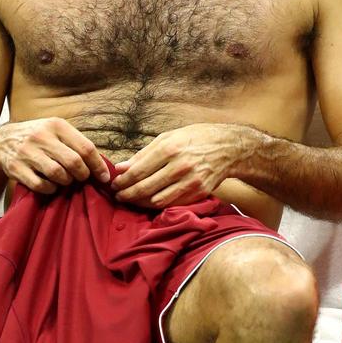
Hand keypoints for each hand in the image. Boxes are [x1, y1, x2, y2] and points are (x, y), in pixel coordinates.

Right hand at [0, 118, 110, 192]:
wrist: (0, 141)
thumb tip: (102, 165)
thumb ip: (75, 143)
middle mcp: (41, 136)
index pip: (85, 147)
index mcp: (56, 125)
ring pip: (58, 174)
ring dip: (66, 182)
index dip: (98, 166)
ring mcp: (27, 152)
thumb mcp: (55, 130)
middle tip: (82, 178)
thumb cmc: (37, 137)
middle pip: (74, 162)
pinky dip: (50, 189)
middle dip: (83, 175)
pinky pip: (41, 185)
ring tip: (66, 180)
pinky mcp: (16, 168)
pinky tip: (51, 185)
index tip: (105, 177)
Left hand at [111, 124, 251, 208]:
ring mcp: (190, 181)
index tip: (113, 183)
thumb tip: (121, 167)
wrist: (228, 147)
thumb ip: (143, 154)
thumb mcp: (168, 137)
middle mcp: (179, 166)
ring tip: (130, 199)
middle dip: (127, 193)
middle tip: (118, 195)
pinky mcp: (199, 193)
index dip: (122, 180)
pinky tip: (148, 201)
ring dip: (139, 202)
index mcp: (169, 148)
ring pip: (157, 199)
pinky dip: (157, 205)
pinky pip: (172, 204)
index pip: (138, 171)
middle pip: (145, 187)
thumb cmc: (195, 138)